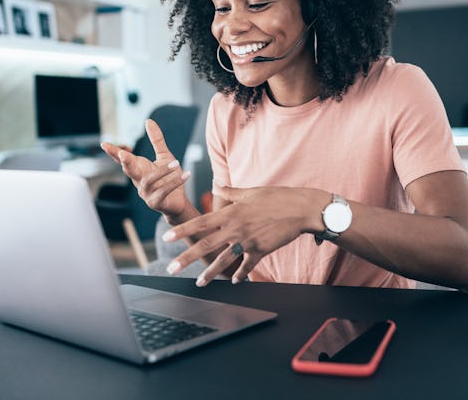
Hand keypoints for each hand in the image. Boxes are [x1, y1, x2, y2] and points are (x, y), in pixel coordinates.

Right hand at [100, 119, 190, 218]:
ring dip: (163, 170)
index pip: (124, 160)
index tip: (104, 144)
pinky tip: (185, 174)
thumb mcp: (164, 156)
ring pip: (150, 180)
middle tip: (123, 154)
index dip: (113, 153)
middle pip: (130, 171)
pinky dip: (175, 182)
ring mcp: (146, 193)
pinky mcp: (156, 202)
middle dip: (126, 162)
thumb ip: (156, 140)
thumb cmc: (169, 178)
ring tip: (177, 162)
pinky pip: (164, 190)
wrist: (179, 202)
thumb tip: (148, 121)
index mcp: (139, 169)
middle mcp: (139, 181)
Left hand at [162, 185, 325, 285]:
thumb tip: (217, 185)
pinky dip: (241, 274)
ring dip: (211, 273)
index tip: (167, 237)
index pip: (201, 222)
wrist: (301, 209)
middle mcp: (236, 227)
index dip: (182, 230)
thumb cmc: (277, 197)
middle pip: (206, 244)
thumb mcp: (251, 191)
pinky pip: (247, 265)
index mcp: (231, 212)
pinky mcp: (261, 249)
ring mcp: (248, 240)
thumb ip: (231, 192)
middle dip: (187, 257)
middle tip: (171, 267)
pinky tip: (236, 281)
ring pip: (224, 260)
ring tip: (199, 283)